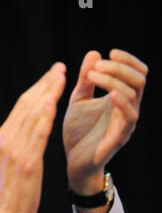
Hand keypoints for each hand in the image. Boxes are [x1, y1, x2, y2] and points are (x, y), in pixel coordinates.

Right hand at [0, 63, 65, 212]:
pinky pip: (36, 134)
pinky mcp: (26, 161)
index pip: (22, 105)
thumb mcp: (12, 159)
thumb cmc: (12, 188)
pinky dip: (44, 115)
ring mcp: (16, 149)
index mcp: (4, 136)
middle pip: (27, 104)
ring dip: (48, 92)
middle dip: (45, 84)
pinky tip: (53, 102)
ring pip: (32, 114)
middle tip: (60, 68)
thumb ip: (20, 139)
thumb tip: (32, 123)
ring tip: (61, 77)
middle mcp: (7, 138)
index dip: (38, 87)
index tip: (52, 75)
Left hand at [63, 49, 147, 195]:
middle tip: (97, 65)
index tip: (110, 52)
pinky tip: (109, 94)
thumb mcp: (78, 100)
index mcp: (120, 98)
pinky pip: (129, 117)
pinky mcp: (119, 137)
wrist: (73, 160)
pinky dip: (122, 103)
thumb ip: (86, 79)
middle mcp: (128, 108)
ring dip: (113, 81)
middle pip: (138, 80)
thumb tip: (94, 52)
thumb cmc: (78, 131)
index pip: (136, 73)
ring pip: (134, 94)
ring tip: (92, 76)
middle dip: (119, 68)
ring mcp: (126, 123)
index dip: (128, 60)